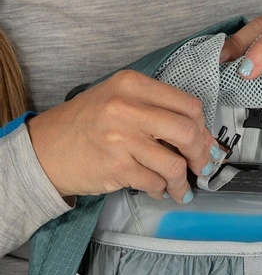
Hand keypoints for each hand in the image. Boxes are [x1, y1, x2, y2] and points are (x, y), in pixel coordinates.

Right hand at [27, 70, 220, 202]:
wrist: (43, 150)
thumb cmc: (84, 125)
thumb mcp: (118, 101)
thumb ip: (156, 111)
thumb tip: (200, 137)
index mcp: (132, 84)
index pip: (188, 105)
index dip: (203, 128)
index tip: (204, 143)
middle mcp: (127, 107)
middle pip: (188, 132)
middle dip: (200, 155)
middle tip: (200, 167)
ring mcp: (121, 138)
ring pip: (174, 164)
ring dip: (182, 182)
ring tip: (179, 188)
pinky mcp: (116, 167)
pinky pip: (155, 183)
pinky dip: (160, 190)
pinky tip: (156, 189)